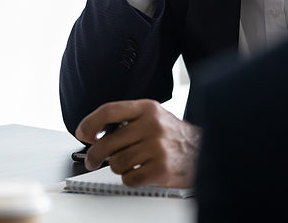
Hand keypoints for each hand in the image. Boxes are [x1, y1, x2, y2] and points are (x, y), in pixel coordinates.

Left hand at [75, 99, 201, 188]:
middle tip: (92, 160)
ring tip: (127, 164)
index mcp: (147, 108)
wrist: (204, 150)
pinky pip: (129, 178)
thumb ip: (126, 120)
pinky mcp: (161, 169)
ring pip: (117, 162)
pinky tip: (138, 172)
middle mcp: (152, 126)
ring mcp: (157, 148)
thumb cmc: (173, 134)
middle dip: (95, 155)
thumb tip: (93, 133)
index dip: (90, 123)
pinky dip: (129, 178)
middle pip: (107, 142)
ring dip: (117, 167)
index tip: (83, 134)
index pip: (109, 111)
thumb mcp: (152, 116)